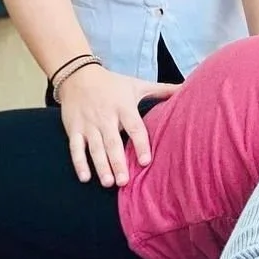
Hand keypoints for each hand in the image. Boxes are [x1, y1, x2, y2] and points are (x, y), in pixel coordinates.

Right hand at [57, 64, 181, 186]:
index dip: (140, 144)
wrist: (78, 75)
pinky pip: (75, 148)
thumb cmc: (112, 83)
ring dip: (101, 166)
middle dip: (118, 162)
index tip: (146, 161)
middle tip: (125, 181)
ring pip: (94, 148)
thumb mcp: (136, 84)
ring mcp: (88, 124)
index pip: (134, 127)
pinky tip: (85, 178)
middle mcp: (106, 117)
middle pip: (112, 142)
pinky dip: (79, 163)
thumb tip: (186, 89)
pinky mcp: (73, 129)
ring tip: (109, 183)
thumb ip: (161, 90)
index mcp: (123, 107)